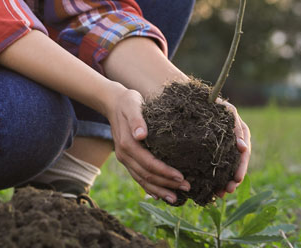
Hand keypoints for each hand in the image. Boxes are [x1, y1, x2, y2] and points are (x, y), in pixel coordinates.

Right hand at [102, 83, 189, 203]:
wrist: (114, 103)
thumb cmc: (128, 102)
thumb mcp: (133, 105)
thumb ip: (137, 119)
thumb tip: (141, 134)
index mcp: (127, 144)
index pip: (148, 163)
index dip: (164, 172)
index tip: (181, 177)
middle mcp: (124, 155)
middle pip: (146, 175)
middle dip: (166, 184)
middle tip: (187, 188)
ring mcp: (125, 159)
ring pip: (142, 180)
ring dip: (159, 190)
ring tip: (175, 198)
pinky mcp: (128, 159)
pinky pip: (138, 177)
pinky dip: (149, 187)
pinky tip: (159, 195)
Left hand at [216, 99, 251, 196]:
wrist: (193, 100)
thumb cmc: (210, 101)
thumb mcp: (225, 110)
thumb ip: (235, 126)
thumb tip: (243, 148)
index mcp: (239, 130)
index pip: (244, 151)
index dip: (241, 166)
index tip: (237, 178)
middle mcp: (235, 140)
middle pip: (238, 162)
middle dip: (234, 177)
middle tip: (229, 190)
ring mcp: (225, 146)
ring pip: (229, 167)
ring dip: (226, 181)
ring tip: (221, 194)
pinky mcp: (214, 151)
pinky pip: (218, 167)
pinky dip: (217, 179)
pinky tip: (213, 191)